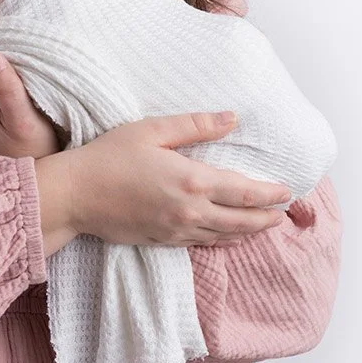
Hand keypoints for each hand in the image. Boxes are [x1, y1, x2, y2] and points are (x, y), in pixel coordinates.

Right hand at [33, 112, 291, 252]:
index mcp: (192, 180)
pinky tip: (228, 237)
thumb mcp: (151, 130)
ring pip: (224, 236)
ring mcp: (177, 230)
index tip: (287, 190)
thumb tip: (231, 118)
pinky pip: (203, 244)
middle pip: (242, 220)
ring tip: (264, 225)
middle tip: (284, 213)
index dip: (270, 193)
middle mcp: (190, 211)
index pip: (245, 191)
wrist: (74, 195)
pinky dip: (223, 241)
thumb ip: (194, 125)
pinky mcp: (162, 242)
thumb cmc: (108, 157)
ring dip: (249, 232)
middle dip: (267, 217)